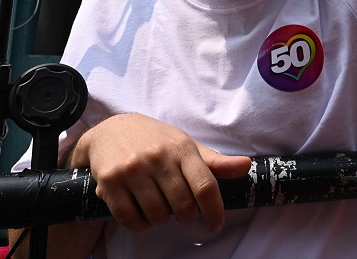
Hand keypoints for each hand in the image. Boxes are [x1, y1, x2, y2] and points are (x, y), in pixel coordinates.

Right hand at [70, 114, 251, 232]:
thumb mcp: (186, 145)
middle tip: (181, 210)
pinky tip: (142, 211)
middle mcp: (157, 158)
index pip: (205, 186)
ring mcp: (132, 170)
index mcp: (181, 148)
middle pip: (183, 206)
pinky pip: (131, 219)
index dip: (215, 211)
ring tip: (159, 205)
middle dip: (186, 216)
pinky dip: (140, 224)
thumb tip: (246, 166)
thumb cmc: (156, 140)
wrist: (110, 131)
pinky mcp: (109, 183)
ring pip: (157, 215)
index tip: (216, 224)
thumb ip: (215, 161)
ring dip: (161, 219)